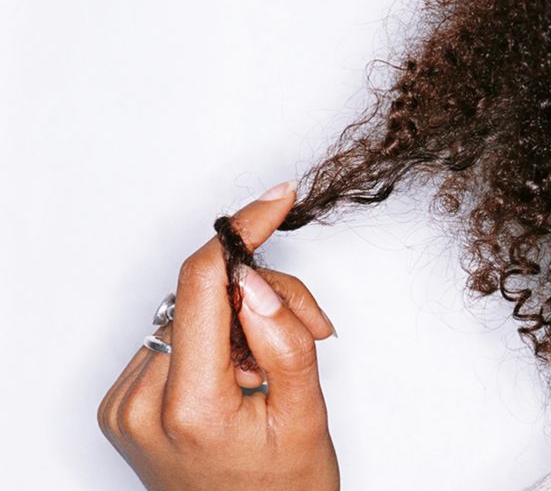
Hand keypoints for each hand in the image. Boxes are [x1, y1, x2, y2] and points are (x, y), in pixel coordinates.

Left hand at [98, 181, 339, 490]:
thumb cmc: (284, 489)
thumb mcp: (307, 416)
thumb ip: (287, 343)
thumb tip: (259, 282)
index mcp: (189, 408)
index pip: (203, 285)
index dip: (241, 232)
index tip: (275, 200)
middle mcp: (141, 403)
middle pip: (205, 295)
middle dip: (265, 296)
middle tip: (313, 329)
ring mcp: (126, 404)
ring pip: (193, 312)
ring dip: (243, 320)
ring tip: (274, 369)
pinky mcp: (124, 402)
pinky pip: (177, 337)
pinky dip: (217, 340)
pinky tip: (244, 373)